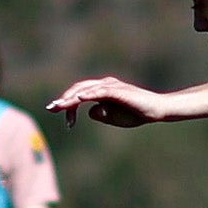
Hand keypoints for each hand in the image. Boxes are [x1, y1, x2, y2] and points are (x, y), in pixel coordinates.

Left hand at [46, 74, 175, 127]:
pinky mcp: (118, 90)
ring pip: (86, 89)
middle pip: (79, 89)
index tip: (67, 123)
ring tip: (59, 105)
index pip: (79, 95)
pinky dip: (87, 94)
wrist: (156, 111)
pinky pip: (99, 91)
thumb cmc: (136, 114)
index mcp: (102, 90)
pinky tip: (78, 99)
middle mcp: (105, 84)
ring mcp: (111, 86)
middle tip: (52, 109)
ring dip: (71, 98)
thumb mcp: (112, 117)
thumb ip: (100, 113)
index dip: (69, 106)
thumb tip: (89, 112)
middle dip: (64, 99)